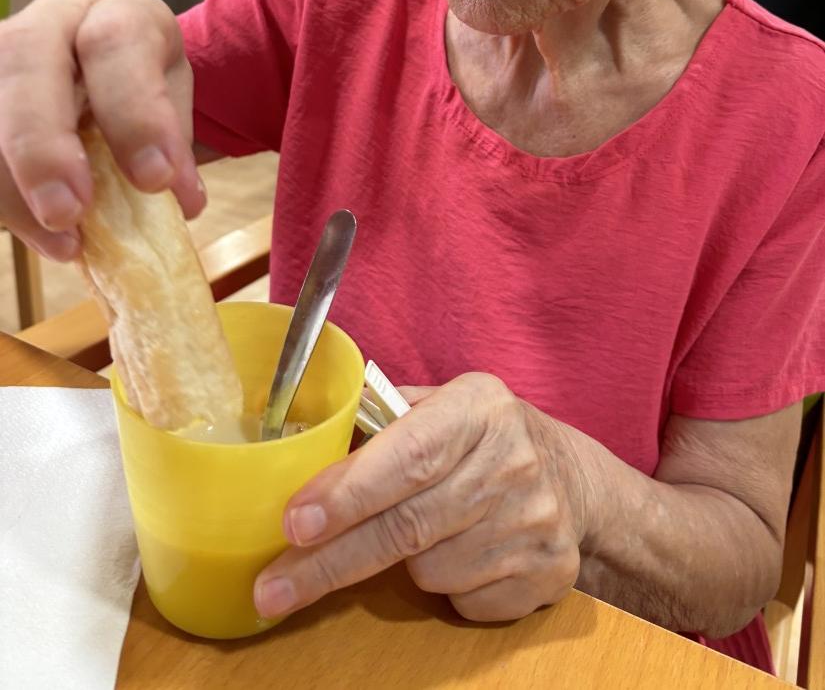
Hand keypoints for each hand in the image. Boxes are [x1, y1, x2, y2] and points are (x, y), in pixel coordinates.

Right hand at [0, 0, 202, 260]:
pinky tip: (36, 232)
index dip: (134, 113)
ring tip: (62, 240)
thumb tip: (182, 200)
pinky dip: (2, 198)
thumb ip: (173, 142)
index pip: (115, 43)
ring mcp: (0, 56)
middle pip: (26, 62)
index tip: (155, 179)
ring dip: (14, 185)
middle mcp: (48, 22)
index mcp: (113, 14)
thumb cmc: (137, 80)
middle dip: (44, 145)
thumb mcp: (169, 98)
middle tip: (70, 212)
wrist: (101, 60)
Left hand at [254, 373, 589, 622]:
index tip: (295, 524)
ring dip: (404, 564)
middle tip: (272, 589)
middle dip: (331, 561)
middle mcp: (513, 461)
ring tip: (423, 531)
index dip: (348, 493)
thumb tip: (302, 449)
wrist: (574, 478)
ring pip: (430, 571)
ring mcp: (536, 521)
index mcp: (479, 408)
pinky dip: (447, 587)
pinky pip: (463, 601)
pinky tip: (462, 553)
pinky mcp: (548, 573)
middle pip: (407, 526)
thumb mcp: (441, 406)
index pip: (407, 455)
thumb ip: (381, 424)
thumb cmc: (482, 438)